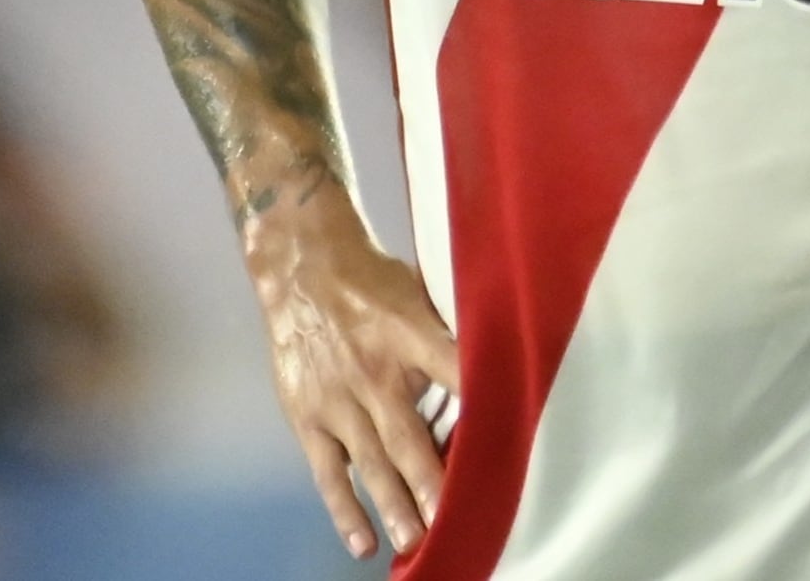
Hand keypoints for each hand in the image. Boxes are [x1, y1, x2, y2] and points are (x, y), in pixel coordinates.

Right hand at [246, 175, 461, 560]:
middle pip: (409, 436)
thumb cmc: (371, 281)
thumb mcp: (418, 292)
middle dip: (432, 483)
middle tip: (456, 522)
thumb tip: (494, 365)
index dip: (481, 406)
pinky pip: (327, 471)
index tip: (509, 440)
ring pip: (371, 462)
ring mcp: (338, 398)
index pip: (455, 374)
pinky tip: (363, 542)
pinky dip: (344, 509)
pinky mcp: (308, 416)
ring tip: (416, 542)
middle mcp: (375, 372)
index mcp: (410, 334)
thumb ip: (448, 333)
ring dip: (394, 505)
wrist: (301, 267)